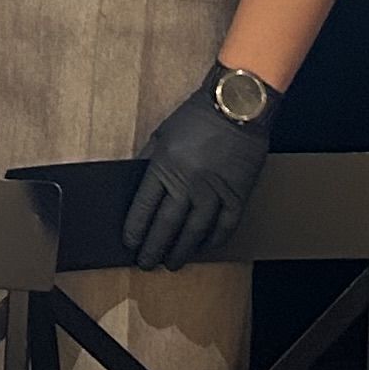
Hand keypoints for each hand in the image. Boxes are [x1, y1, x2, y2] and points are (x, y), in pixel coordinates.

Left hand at [121, 78, 270, 269]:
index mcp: (165, 167)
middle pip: (167, 226)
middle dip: (154, 248)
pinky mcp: (238, 195)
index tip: (130, 243)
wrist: (236, 106)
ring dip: (182, 251)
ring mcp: (215, 192)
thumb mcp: (161, 134)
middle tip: (147, 263)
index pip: (144, 208)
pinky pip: (225, 226)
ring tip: (172, 263)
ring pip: (195, 232)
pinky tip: (203, 248)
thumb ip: (148, 161)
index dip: (135, 229)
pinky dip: (213, 241)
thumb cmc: (197, 116)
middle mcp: (188, 183)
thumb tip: (136, 187)